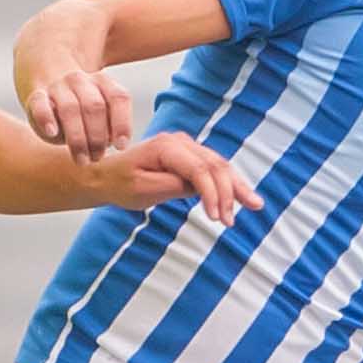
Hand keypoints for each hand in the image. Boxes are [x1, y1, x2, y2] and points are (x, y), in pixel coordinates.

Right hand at [26, 65, 133, 162]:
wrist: (50, 92)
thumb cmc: (84, 114)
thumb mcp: (105, 114)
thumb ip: (114, 124)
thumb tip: (120, 144)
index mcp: (103, 82)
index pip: (118, 98)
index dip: (122, 123)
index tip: (121, 146)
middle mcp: (81, 81)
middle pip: (94, 106)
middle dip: (98, 137)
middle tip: (97, 158)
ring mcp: (58, 87)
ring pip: (70, 108)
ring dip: (77, 138)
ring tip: (82, 160)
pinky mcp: (37, 97)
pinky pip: (40, 105)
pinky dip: (46, 118)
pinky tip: (52, 133)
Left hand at [108, 131, 265, 221]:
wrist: (108, 175)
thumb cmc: (121, 183)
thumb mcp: (142, 189)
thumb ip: (173, 186)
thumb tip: (202, 190)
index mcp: (166, 147)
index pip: (199, 170)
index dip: (212, 194)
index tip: (216, 218)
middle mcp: (180, 142)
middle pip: (215, 166)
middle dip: (229, 193)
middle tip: (232, 221)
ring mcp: (188, 147)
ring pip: (220, 166)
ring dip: (236, 188)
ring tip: (255, 205)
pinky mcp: (192, 158)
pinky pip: (215, 169)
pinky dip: (230, 185)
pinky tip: (244, 197)